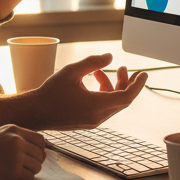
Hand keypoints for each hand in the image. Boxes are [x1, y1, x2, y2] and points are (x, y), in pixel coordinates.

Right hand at [0, 124, 46, 179]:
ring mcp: (16, 156)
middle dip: (34, 162)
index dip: (38, 150)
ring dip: (30, 171)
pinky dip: (24, 179)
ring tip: (16, 173)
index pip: (40, 139)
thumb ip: (13, 138)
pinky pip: (29, 177)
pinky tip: (13, 178)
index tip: (32, 156)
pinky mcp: (13, 172)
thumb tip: (34, 149)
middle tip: (24, 167)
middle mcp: (17, 141)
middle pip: (40, 154)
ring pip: (37, 166)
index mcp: (13, 130)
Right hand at [30, 54, 146, 129]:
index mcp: (97, 105)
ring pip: (112, 103)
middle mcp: (98, 116)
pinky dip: (104, 94)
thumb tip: (109, 57)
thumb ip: (93, 62)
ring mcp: (93, 121)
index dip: (137, 84)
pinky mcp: (88, 121)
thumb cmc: (51, 92)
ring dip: (112, 87)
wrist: (36, 112)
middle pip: (122, 100)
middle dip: (125, 83)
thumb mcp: (72, 71)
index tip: (144, 73)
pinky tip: (93, 81)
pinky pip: (104, 107)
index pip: (127, 96)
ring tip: (100, 72)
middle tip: (124, 68)